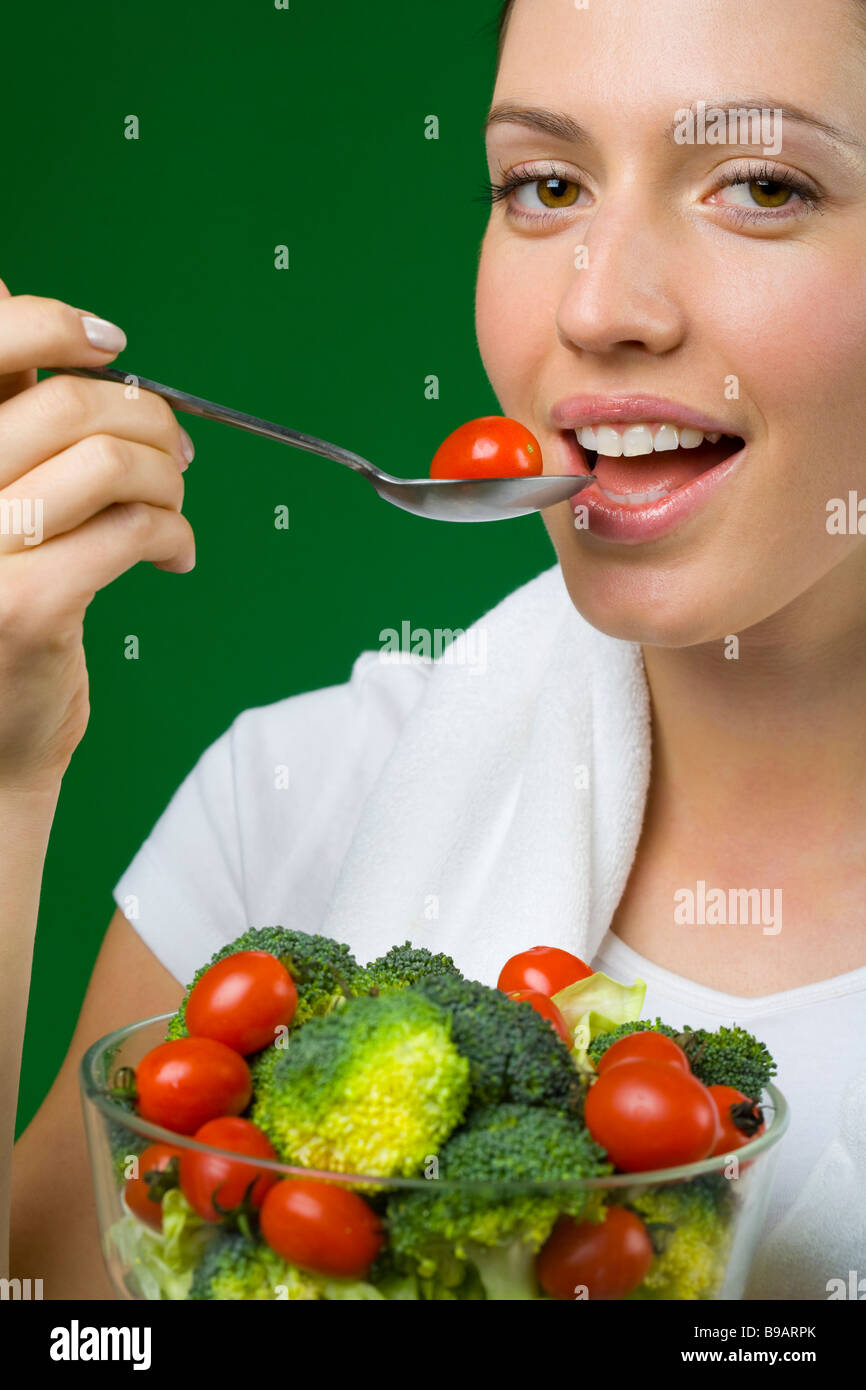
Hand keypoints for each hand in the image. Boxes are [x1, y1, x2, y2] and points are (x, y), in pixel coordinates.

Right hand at [0, 281, 195, 788]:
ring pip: (106, 463)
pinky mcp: (25, 606)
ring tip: (174, 509)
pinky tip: (176, 557)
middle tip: (176, 454)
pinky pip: (131, 531)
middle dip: (146, 418)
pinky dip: (173, 535)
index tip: (111, 348)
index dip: (52, 325)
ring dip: (166, 479)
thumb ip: (3, 417)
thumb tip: (12, 289)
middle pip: (67, 405)